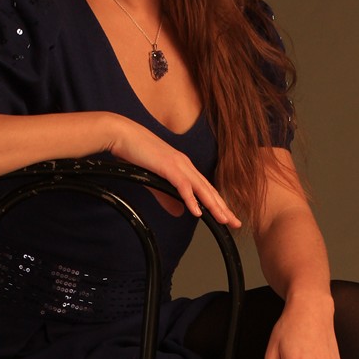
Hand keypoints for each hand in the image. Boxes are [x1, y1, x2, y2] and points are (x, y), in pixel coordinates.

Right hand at [103, 116, 240, 226]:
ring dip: (214, 206)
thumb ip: (167, 197)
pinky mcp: (167, 166)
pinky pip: (182, 186)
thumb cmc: (136, 153)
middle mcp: (185, 165)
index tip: (228, 217)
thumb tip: (179, 212)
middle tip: (236, 223)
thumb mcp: (154, 179)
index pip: (206, 189)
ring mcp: (178, 165)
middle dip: (224, 208)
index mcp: (184, 167)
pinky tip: (197, 211)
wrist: (123, 135)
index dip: (218, 204)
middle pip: (209, 190)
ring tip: (224, 220)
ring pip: (201, 189)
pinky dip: (191, 199)